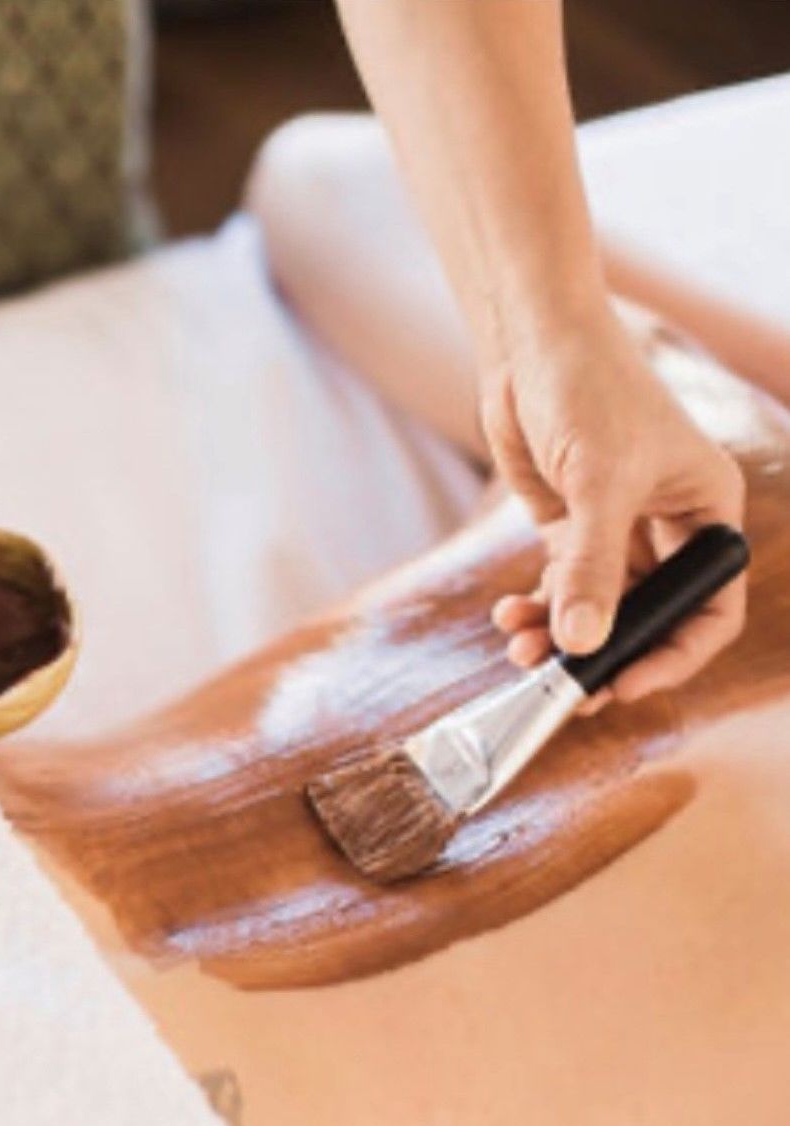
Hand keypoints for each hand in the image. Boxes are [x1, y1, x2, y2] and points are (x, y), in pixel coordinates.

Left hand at [483, 305, 746, 706]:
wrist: (532, 345)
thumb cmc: (589, 391)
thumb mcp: (598, 483)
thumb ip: (592, 567)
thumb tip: (583, 645)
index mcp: (707, 511)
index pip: (708, 605)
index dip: (674, 652)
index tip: (626, 683)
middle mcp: (667, 526)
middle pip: (645, 615)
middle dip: (604, 652)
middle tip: (564, 689)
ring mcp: (614, 528)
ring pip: (595, 605)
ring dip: (559, 635)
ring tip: (520, 656)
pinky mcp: (569, 524)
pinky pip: (560, 584)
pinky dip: (536, 608)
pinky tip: (509, 620)